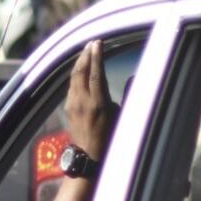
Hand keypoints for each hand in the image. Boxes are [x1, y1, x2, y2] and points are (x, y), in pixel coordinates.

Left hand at [65, 39, 116, 160]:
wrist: (89, 157)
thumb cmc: (111, 138)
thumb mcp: (122, 117)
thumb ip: (127, 95)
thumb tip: (133, 78)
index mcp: (98, 103)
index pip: (96, 73)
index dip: (96, 56)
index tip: (98, 43)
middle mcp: (83, 101)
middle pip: (81, 71)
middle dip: (86, 55)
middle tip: (92, 43)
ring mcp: (73, 104)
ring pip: (74, 77)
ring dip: (80, 63)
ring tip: (86, 53)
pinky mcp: (68, 108)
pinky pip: (71, 86)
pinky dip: (77, 75)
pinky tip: (81, 71)